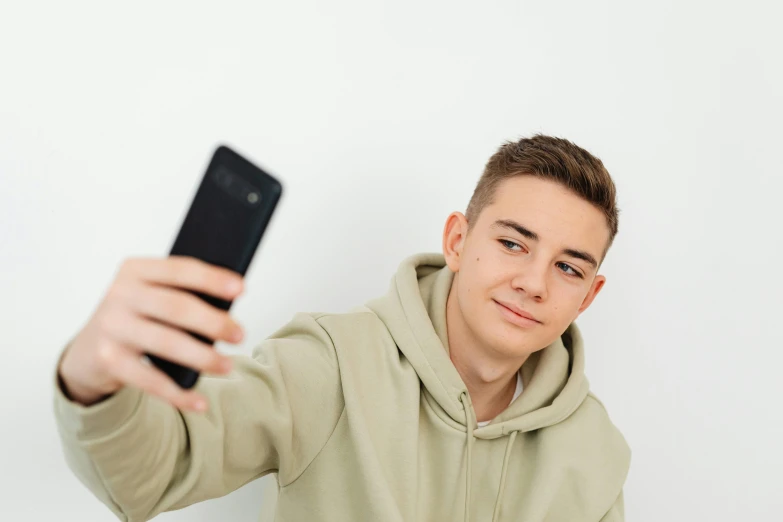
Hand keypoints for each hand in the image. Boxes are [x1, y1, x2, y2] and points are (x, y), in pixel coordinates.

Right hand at [58, 256, 244, 411]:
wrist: (87, 350)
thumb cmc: (138, 316)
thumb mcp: (152, 295)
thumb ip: (182, 294)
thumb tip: (228, 308)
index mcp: (136, 270)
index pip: (180, 269)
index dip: (212, 279)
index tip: (242, 288)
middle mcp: (120, 294)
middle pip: (177, 307)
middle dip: (213, 322)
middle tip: (240, 335)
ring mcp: (112, 328)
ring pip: (167, 343)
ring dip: (202, 357)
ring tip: (228, 365)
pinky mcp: (109, 360)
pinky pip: (150, 380)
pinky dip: (178, 394)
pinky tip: (200, 402)